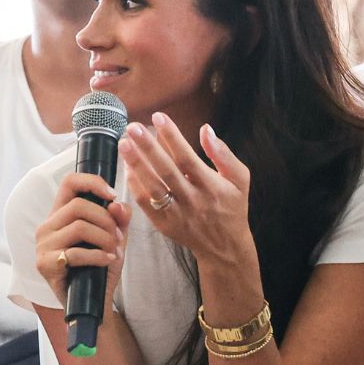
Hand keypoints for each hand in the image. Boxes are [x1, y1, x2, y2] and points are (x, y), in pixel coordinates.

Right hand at [34, 173, 131, 306]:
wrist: (92, 304)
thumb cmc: (99, 269)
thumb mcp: (114, 239)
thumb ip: (119, 220)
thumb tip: (118, 204)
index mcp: (60, 214)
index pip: (69, 182)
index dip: (92, 182)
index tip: (112, 195)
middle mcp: (47, 226)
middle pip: (79, 206)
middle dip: (106, 220)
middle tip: (119, 238)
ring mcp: (43, 245)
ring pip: (79, 227)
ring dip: (105, 238)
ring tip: (114, 251)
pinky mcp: (45, 265)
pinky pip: (76, 253)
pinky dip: (98, 256)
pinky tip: (108, 261)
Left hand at [120, 113, 253, 266]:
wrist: (225, 247)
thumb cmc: (232, 207)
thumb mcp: (239, 179)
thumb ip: (223, 154)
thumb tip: (206, 129)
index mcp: (211, 187)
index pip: (187, 158)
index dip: (172, 137)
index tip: (158, 117)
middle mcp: (192, 200)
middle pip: (166, 171)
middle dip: (148, 148)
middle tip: (132, 127)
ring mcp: (176, 214)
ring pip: (151, 187)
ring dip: (136, 165)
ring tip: (124, 144)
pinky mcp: (163, 224)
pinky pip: (144, 203)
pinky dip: (135, 185)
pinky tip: (128, 167)